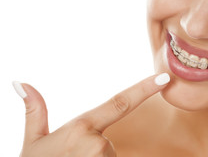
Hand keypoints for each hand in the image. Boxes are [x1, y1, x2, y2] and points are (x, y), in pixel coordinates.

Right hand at [13, 73, 169, 156]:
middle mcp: (97, 143)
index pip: (120, 103)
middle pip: (107, 141)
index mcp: (82, 127)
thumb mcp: (33, 141)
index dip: (144, 89)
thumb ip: (35, 111)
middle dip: (93, 148)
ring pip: (108, 156)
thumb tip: (21, 83)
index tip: (165, 79)